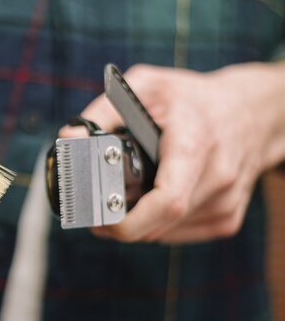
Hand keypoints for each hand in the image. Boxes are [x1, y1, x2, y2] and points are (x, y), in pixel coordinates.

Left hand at [60, 62, 284, 243]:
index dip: (130, 222)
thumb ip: (103, 112)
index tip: (99, 221)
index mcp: (196, 144)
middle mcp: (218, 176)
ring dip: (140, 226)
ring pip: (169, 233)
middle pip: (162, 222)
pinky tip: (151, 206)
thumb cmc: (192, 98)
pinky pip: (182, 234)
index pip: (168, 200)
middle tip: (95, 214)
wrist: (253, 110)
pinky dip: (160, 227)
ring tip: (120, 204)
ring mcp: (228, 201)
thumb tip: (68, 137)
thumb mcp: (146, 86)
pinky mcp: (229, 217)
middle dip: (122, 225)